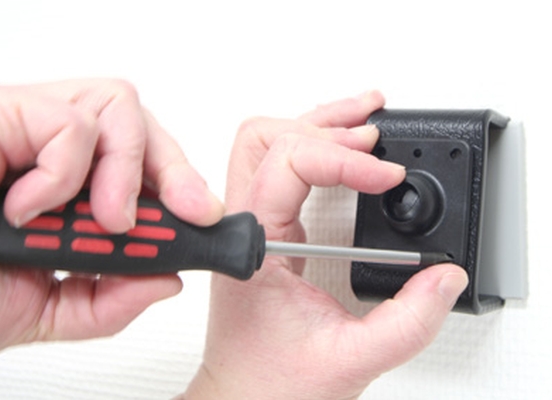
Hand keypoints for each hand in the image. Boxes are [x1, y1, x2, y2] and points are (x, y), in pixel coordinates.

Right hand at [0, 79, 223, 364]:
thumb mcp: (40, 312)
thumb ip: (105, 299)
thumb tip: (163, 278)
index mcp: (54, 187)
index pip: (132, 160)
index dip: (174, 182)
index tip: (200, 219)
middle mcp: (37, 149)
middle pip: (133, 122)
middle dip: (171, 167)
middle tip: (187, 211)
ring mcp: (15, 127)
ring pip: (112, 108)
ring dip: (125, 172)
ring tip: (105, 221)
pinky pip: (65, 123)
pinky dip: (65, 173)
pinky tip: (31, 209)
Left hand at [183, 91, 467, 398]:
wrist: (244, 397)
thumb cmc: (270, 382)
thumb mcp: (349, 360)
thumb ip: (406, 322)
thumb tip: (443, 277)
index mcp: (253, 247)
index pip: (288, 164)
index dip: (342, 160)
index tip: (385, 177)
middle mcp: (244, 227)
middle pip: (265, 138)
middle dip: (323, 127)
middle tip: (371, 138)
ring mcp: (251, 225)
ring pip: (267, 145)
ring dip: (315, 126)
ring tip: (362, 121)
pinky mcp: (267, 230)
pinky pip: (281, 171)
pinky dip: (315, 149)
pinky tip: (343, 147)